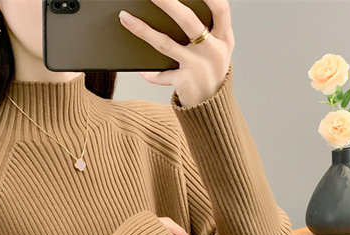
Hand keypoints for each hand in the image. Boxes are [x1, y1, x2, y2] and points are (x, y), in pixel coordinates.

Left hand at [118, 0, 234, 107]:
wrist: (213, 108)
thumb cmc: (211, 73)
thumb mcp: (218, 50)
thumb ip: (209, 31)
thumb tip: (177, 10)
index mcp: (224, 38)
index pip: (220, 8)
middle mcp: (212, 50)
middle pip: (188, 21)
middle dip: (168, 3)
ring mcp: (197, 66)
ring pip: (166, 44)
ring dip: (143, 30)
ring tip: (126, 18)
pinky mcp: (184, 82)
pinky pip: (161, 76)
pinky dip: (151, 75)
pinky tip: (141, 71)